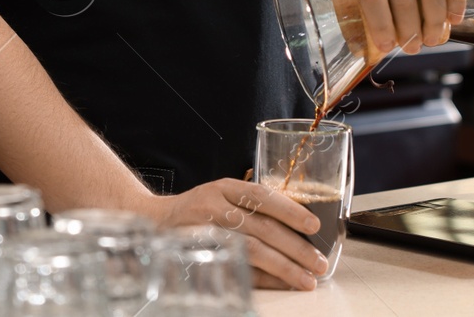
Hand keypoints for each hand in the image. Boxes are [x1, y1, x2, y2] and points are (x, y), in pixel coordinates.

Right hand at [138, 178, 327, 290]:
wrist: (153, 223)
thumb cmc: (197, 210)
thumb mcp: (220, 195)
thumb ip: (251, 203)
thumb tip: (299, 222)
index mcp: (223, 188)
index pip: (261, 194)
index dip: (290, 209)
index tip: (314, 224)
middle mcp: (213, 207)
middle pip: (261, 226)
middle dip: (295, 247)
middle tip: (320, 262)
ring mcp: (205, 233)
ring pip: (251, 250)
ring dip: (284, 267)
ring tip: (307, 278)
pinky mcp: (200, 257)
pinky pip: (237, 269)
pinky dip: (263, 279)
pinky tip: (283, 284)